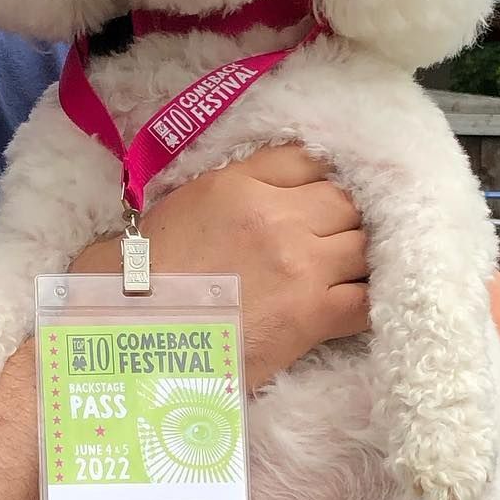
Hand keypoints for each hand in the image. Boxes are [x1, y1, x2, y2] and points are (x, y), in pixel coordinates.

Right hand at [70, 146, 368, 389]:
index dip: (317, 179)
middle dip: (343, 218)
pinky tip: (358, 307)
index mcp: (236, 185)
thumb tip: (247, 198)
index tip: (315, 197)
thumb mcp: (173, 209)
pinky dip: (369, 301)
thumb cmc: (137, 279)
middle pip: (345, 200)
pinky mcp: (311, 315)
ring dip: (360, 258)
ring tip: (347, 273)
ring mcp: (300, 265)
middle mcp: (275, 216)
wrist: (129, 340)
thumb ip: (221, 191)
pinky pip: (366, 300)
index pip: (306, 160)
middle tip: (331, 240)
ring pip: (365, 245)